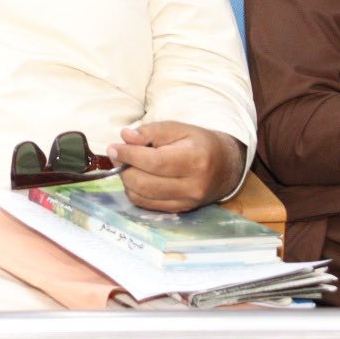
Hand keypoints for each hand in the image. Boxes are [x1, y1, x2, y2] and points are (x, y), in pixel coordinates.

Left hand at [110, 122, 245, 212]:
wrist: (225, 167)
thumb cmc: (199, 143)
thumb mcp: (179, 128)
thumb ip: (151, 132)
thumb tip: (125, 137)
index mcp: (195, 161)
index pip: (155, 162)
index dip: (130, 155)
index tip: (113, 148)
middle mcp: (192, 186)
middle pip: (145, 183)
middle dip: (124, 168)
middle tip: (117, 154)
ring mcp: (186, 202)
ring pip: (143, 196)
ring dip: (126, 180)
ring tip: (126, 164)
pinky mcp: (179, 210)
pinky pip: (147, 205)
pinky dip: (134, 191)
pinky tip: (135, 177)